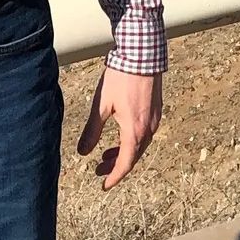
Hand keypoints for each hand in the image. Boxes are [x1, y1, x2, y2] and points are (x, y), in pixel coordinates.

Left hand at [77, 68, 161, 189]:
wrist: (142, 54)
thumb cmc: (120, 78)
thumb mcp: (101, 105)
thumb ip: (92, 131)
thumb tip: (82, 153)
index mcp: (134, 131)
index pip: (125, 164)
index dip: (114, 177)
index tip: (104, 185)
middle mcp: (148, 128)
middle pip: (134, 156)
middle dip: (116, 166)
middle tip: (99, 170)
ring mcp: (155, 118)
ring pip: (140, 145)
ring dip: (124, 153)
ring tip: (106, 154)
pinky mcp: (156, 109)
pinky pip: (145, 133)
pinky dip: (132, 140)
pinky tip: (121, 134)